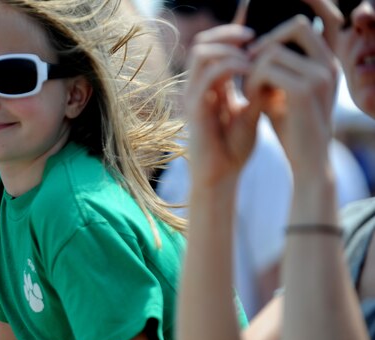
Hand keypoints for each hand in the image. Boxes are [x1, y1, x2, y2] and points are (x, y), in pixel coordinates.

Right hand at [184, 24, 261, 189]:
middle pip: (202, 43)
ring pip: (201, 52)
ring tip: (252, 54)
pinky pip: (210, 75)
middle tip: (253, 38)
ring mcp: (192, 97)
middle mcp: (195, 88)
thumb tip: (274, 63)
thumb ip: (256, 89)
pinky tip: (250, 70)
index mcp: (208, 88)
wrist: (221, 176)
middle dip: (228, 34)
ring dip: (229, 47)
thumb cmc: (234, 149)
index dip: (230, 35)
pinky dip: (231, 66)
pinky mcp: (195, 108)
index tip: (257, 37)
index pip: (211, 47)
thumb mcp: (250, 112)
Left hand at [243, 1, 341, 173]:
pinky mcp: (305, 90)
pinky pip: (266, 70)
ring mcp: (320, 74)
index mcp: (326, 62)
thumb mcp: (282, 93)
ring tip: (250, 92)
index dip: (277, 31)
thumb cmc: (292, 129)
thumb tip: (251, 51)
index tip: (255, 53)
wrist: (308, 162)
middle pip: (294, 26)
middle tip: (249, 70)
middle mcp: (329, 63)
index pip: (304, 25)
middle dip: (265, 45)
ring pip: (273, 51)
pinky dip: (253, 82)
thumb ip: (273, 70)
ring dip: (253, 69)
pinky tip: (252, 100)